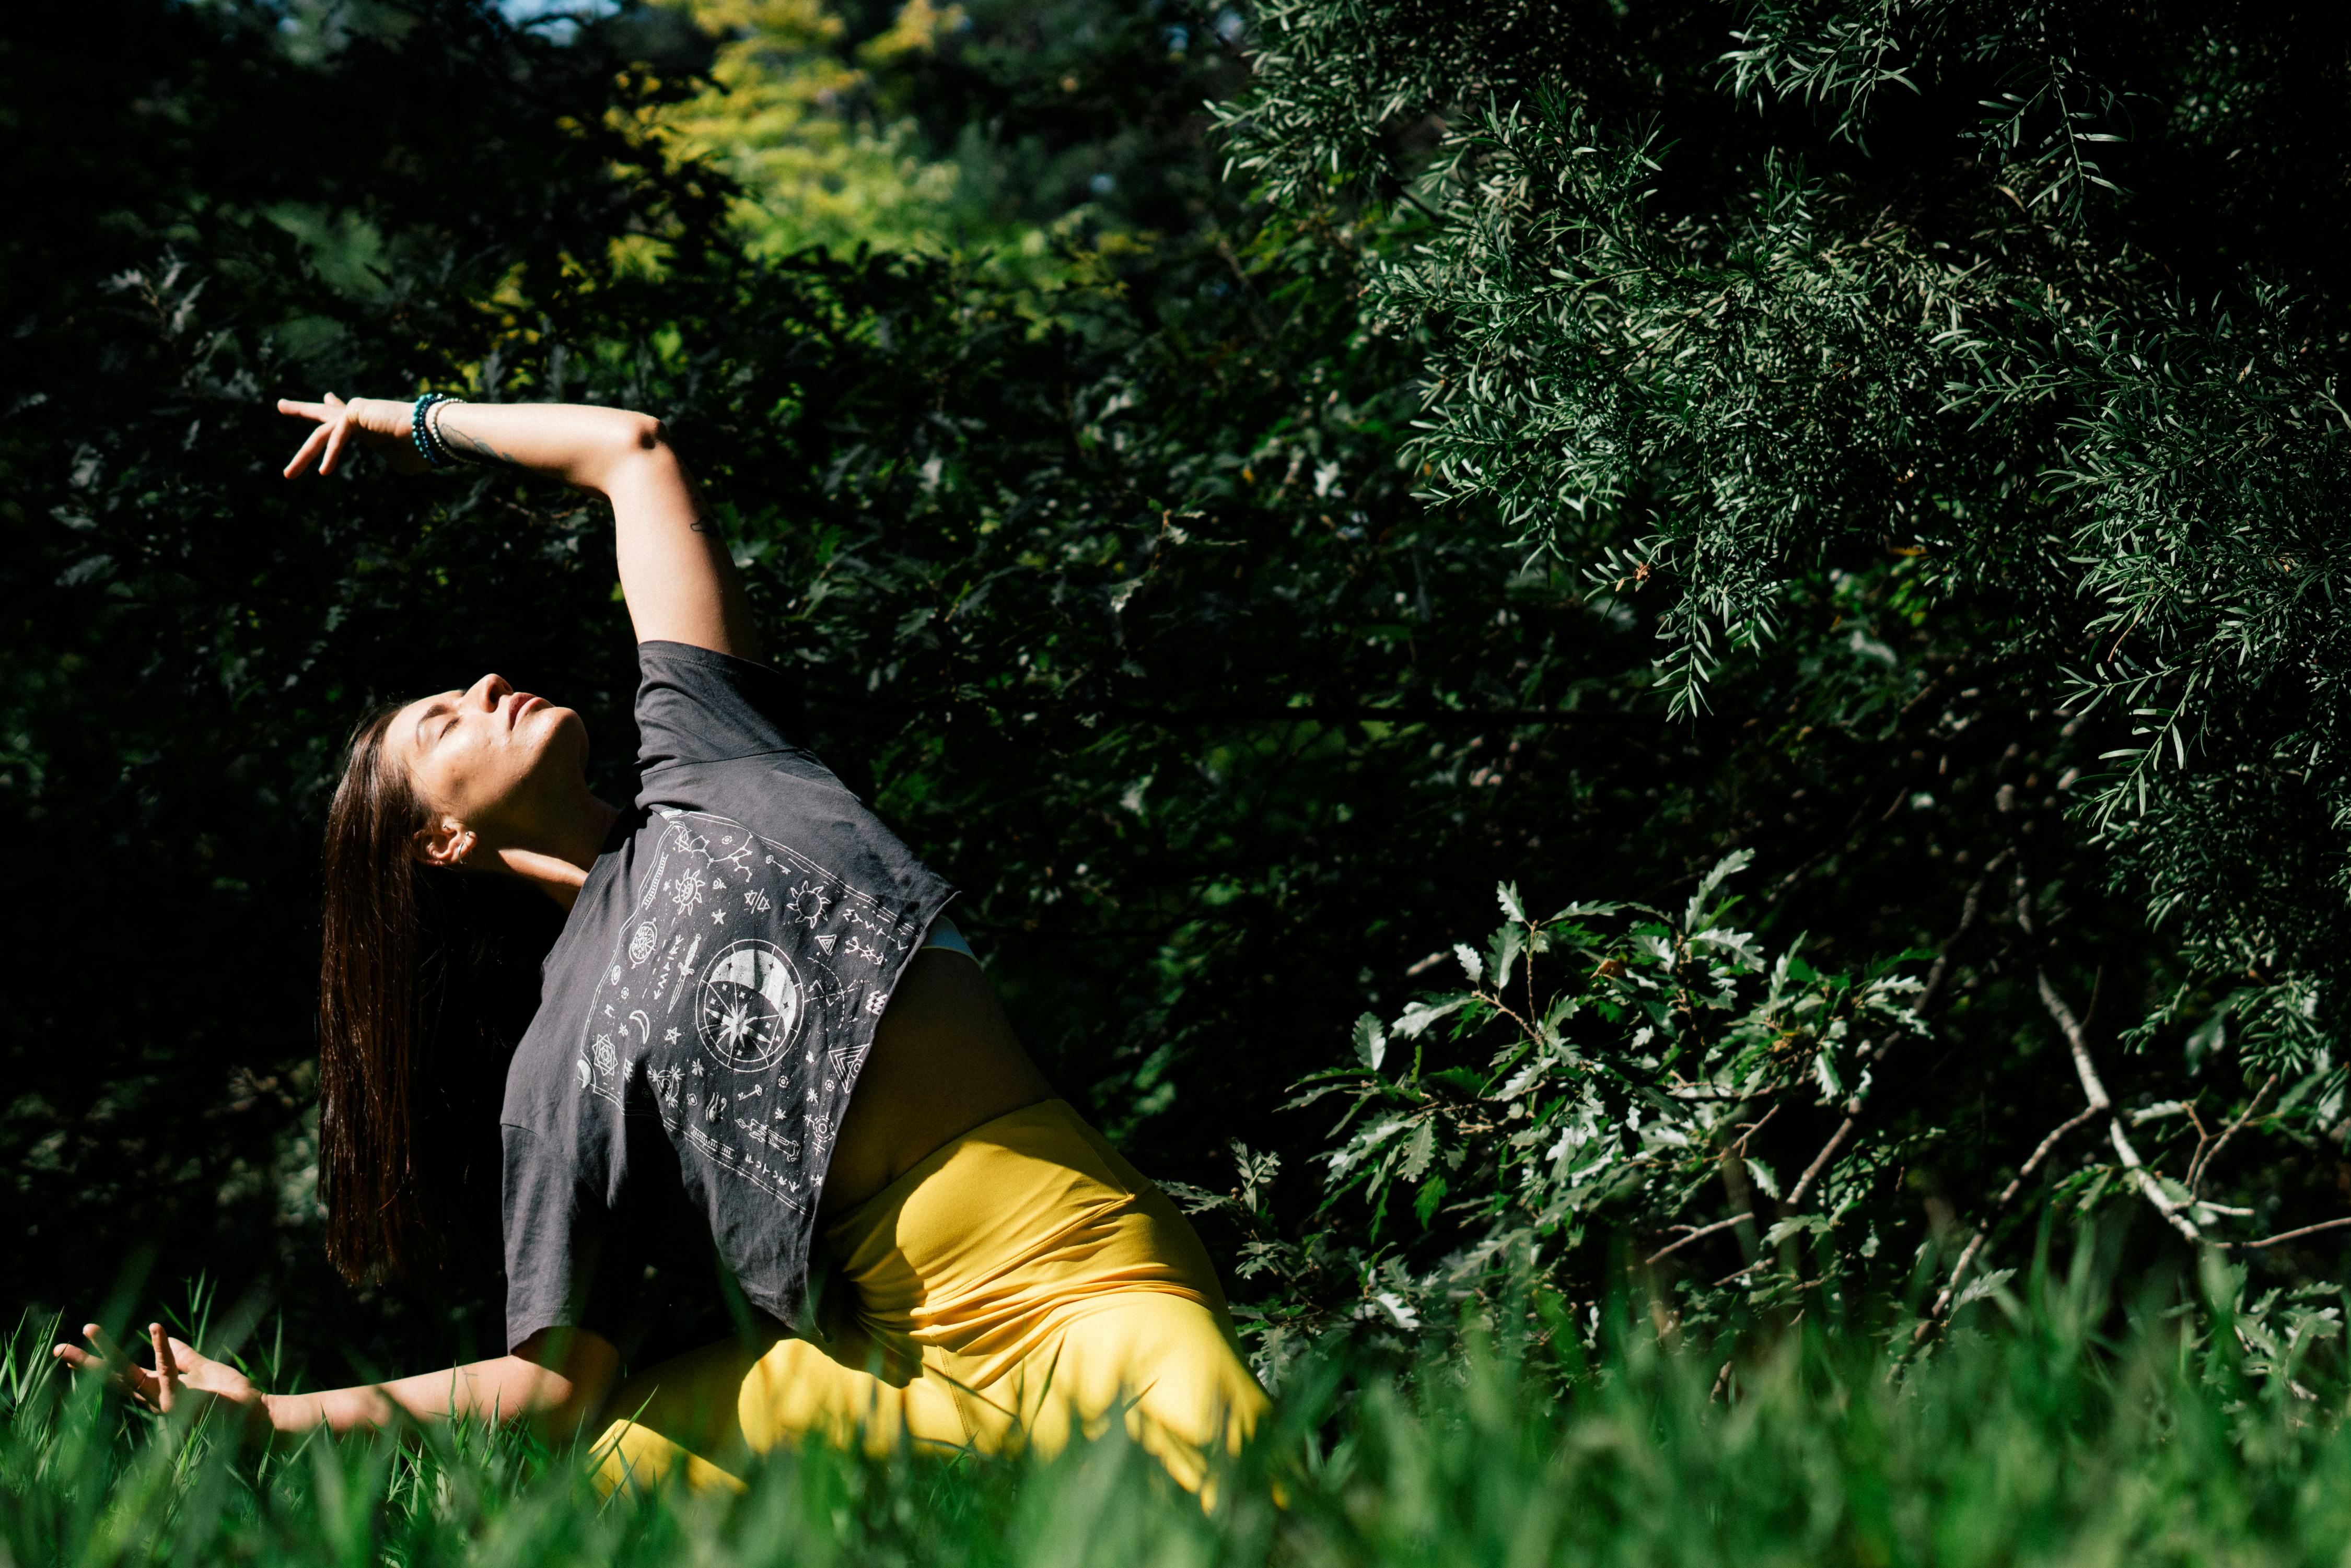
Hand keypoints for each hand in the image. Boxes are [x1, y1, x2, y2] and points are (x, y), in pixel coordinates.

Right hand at [53, 1320, 267, 1427]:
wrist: (253, 1415)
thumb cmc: (230, 1395)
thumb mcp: (203, 1368)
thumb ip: (184, 1356)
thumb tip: (164, 1336)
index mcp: (159, 1388)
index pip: (123, 1373)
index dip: (100, 1362)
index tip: (77, 1347)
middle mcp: (156, 1397)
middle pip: (114, 1377)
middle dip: (86, 1363)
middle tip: (58, 1348)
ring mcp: (165, 1401)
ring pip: (128, 1374)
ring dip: (107, 1350)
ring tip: (89, 1328)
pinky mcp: (182, 1399)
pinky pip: (168, 1369)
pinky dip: (162, 1347)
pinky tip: (155, 1327)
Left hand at [277, 393, 429, 478]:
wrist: (433, 432)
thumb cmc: (423, 448)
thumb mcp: (402, 462)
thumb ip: (390, 459)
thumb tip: (391, 459)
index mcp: (371, 427)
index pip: (348, 417)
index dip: (333, 407)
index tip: (326, 396)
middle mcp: (362, 415)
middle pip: (325, 414)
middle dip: (301, 409)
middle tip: (280, 405)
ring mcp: (357, 411)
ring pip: (322, 432)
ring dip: (304, 455)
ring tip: (288, 475)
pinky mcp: (355, 411)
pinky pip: (337, 438)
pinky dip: (332, 454)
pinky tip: (324, 471)